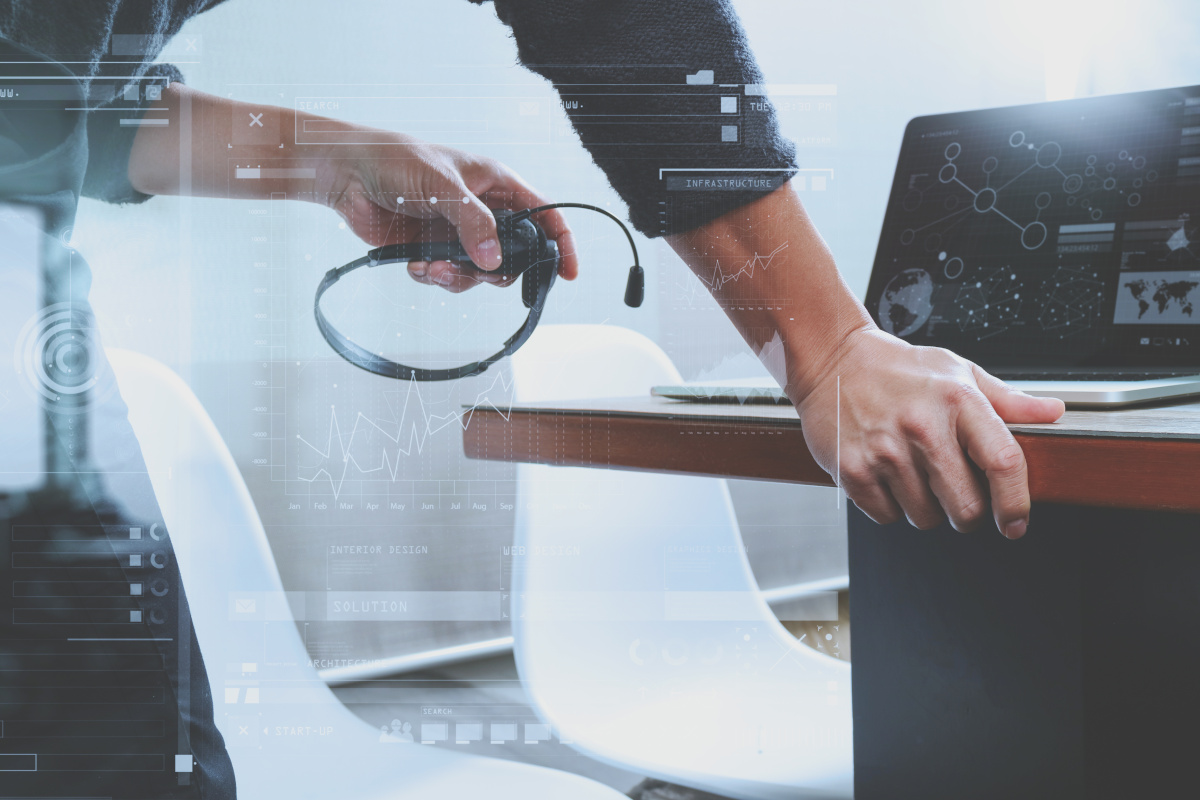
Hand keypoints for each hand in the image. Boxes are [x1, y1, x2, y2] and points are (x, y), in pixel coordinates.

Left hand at [315, 136, 576, 292]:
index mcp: (497, 184)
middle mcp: (484, 211)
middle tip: (477, 273)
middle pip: (514, 255)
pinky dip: (434, 278)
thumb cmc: (397, 161)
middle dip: (496, 271)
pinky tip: (414, 264)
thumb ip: (473, 224)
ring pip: (481, 273)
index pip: (544, 215)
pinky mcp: (434, 250)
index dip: (561, 243)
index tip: (567, 273)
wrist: (349, 174)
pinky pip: (449, 277)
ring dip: (459, 278)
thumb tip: (495, 261)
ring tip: (432, 267)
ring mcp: (459, 233)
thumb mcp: (443, 187)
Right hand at [793, 327, 1064, 537]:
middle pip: (966, 508)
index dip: (1016, 503)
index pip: (1004, 463)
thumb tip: (1052, 412)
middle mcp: (922, 427)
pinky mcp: (852, 469)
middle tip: (957, 498)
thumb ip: (1007, 400)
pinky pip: (886, 516)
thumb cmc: (899, 369)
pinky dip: (890, 506)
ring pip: (924, 517)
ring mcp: (885, 451)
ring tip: (914, 477)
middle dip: (967, 515)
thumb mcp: (958, 372)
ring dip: (925, 509)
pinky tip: (887, 478)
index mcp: (958, 401)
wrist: (832, 359)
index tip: (1015, 522)